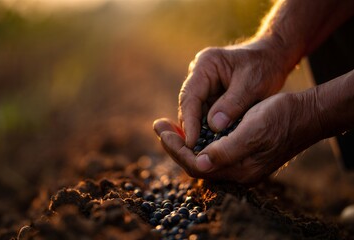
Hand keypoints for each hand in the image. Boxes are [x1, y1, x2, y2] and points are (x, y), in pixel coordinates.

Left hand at [154, 92, 321, 183]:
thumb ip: (228, 150)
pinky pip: (210, 150)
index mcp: (239, 170)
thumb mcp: (254, 131)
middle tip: (158, 125)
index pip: (196, 166)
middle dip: (174, 145)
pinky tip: (187, 127)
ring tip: (166, 126)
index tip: (162, 130)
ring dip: (182, 142)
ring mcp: (238, 162)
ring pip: (201, 156)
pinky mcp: (239, 152)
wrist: (304, 114)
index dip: (176, 149)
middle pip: (195, 163)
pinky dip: (195, 139)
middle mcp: (236, 170)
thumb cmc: (281, 118)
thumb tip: (200, 163)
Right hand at [179, 40, 290, 148]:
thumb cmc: (265, 66)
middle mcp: (198, 75)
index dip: (189, 121)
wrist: (274, 58)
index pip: (190, 96)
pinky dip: (207, 130)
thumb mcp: (252, 84)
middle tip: (193, 153)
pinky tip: (210, 147)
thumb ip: (233, 104)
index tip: (190, 143)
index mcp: (205, 65)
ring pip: (195, 114)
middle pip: (188, 106)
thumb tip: (214, 126)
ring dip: (198, 132)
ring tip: (199, 154)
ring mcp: (202, 86)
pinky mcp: (209, 96)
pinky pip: (204, 116)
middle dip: (190, 129)